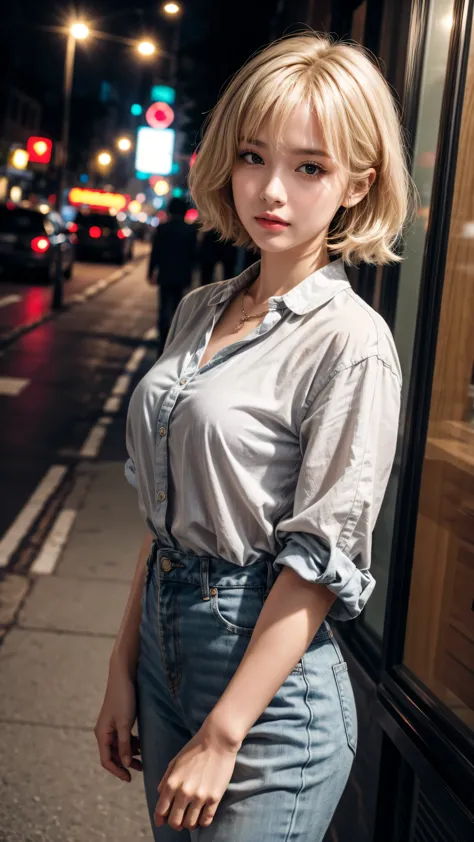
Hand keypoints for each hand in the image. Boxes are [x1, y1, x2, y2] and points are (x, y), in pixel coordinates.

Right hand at [94, 663, 141, 782]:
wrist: (123, 676)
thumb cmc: (123, 698)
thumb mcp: (125, 723)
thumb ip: (125, 744)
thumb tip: (126, 764)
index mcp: (102, 734)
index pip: (106, 760)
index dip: (117, 771)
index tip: (129, 778)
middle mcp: (104, 732)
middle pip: (112, 755)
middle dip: (125, 763)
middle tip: (140, 770)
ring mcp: (111, 726)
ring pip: (119, 746)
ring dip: (129, 754)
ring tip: (143, 759)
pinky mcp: (118, 720)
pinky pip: (123, 737)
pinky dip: (131, 743)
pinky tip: (141, 746)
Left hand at [154, 723, 240, 830]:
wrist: (217, 740)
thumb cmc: (195, 748)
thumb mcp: (175, 761)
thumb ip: (165, 780)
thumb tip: (160, 795)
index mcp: (172, 783)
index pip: (161, 810)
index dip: (160, 818)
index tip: (162, 821)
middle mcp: (184, 792)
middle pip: (175, 821)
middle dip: (175, 823)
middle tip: (179, 820)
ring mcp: (200, 796)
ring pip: (190, 824)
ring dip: (189, 824)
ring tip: (191, 817)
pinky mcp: (215, 798)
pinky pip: (206, 820)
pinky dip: (202, 822)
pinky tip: (202, 816)